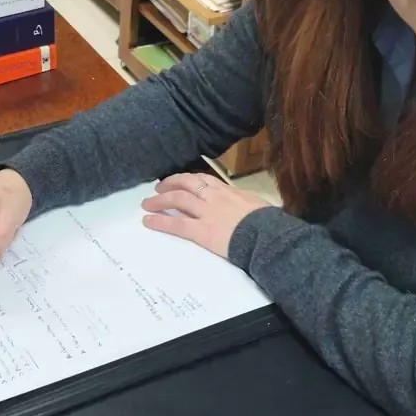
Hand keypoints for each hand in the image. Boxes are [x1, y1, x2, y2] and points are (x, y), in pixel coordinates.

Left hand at [141, 173, 271, 259]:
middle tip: (158, 188)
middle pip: (186, 184)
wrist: (267, 236)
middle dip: (169, 184)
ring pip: (177, 200)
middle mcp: (214, 197)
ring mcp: (206, 213)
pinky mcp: (201, 231)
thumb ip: (245, 202)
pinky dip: (160, 221)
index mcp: (228, 191)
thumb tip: (246, 205)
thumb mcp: (257, 204)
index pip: (204, 179)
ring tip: (147, 204)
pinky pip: (176, 224)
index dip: (187, 179)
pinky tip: (148, 221)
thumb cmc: (268, 222)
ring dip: (159, 201)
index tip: (179, 181)